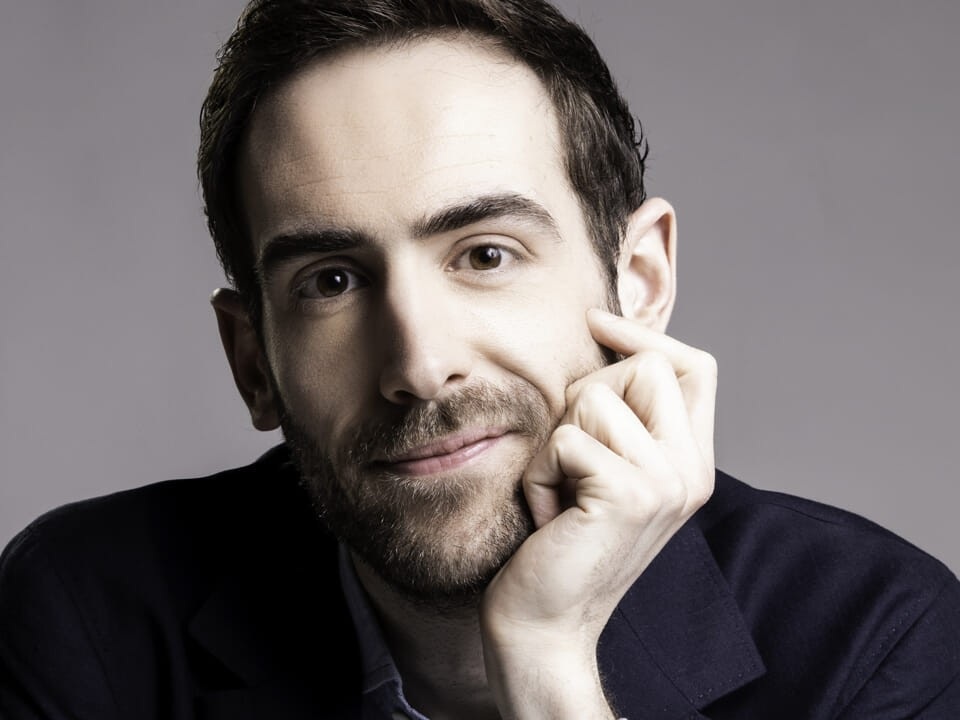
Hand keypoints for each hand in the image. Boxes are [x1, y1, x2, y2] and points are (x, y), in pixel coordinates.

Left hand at [480, 308, 716, 718]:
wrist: (544, 621)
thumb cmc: (561, 541)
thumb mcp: (601, 469)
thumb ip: (621, 418)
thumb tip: (602, 337)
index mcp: (691, 462)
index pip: (695, 367)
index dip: (646, 337)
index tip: (596, 322)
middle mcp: (691, 470)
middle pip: (645, 366)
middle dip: (586, 397)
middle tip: (571, 461)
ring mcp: (668, 482)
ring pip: (595, 396)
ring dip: (556, 442)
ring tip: (561, 493)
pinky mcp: (631, 494)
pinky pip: (567, 437)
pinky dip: (542, 472)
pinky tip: (550, 514)